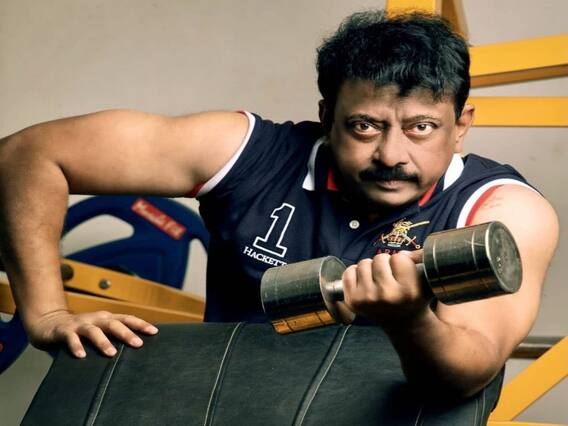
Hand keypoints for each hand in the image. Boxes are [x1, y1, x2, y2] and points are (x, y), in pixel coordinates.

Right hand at [26, 309, 158, 357]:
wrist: (49, 322)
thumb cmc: (80, 330)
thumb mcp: (99, 330)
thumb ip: (113, 337)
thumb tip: (136, 348)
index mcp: (106, 318)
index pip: (127, 319)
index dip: (140, 324)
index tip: (155, 332)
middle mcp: (96, 319)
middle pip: (114, 324)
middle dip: (127, 333)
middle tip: (138, 344)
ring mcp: (80, 324)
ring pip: (94, 331)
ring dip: (103, 341)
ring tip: (112, 353)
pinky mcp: (64, 330)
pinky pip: (71, 338)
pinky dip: (76, 346)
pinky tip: (82, 356)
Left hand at [342, 251, 431, 325]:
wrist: (401, 321)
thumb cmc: (413, 297)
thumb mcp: (425, 281)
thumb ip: (420, 261)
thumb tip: (404, 253)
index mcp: (407, 292)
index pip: (399, 258)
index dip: (402, 262)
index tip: (404, 274)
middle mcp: (387, 296)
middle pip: (380, 258)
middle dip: (385, 263)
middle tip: (390, 277)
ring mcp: (367, 298)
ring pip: (364, 263)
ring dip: (371, 268)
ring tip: (379, 280)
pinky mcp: (353, 300)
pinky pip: (349, 272)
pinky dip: (355, 273)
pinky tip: (366, 282)